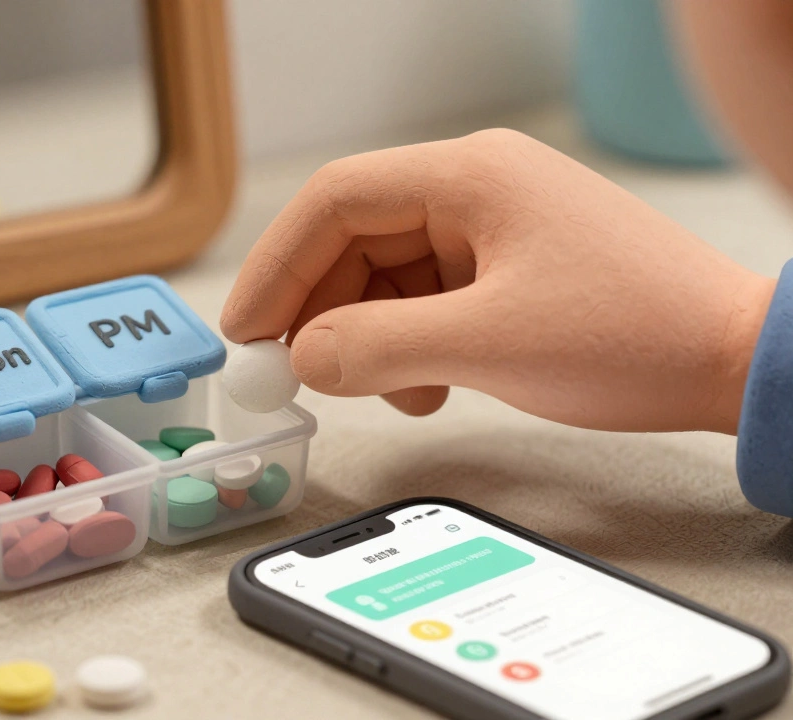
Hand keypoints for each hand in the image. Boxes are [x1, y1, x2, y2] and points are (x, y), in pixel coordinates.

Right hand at [220, 129, 774, 433]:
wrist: (733, 360)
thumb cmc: (634, 334)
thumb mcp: (486, 346)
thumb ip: (375, 347)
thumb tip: (301, 356)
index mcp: (468, 176)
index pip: (332, 201)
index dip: (275, 266)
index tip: (245, 330)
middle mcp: (476, 189)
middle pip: (353, 240)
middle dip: (317, 310)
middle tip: (289, 372)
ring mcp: (494, 230)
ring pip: (386, 276)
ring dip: (366, 337)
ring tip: (384, 390)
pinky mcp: (509, 270)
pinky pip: (426, 300)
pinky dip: (406, 344)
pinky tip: (427, 386)